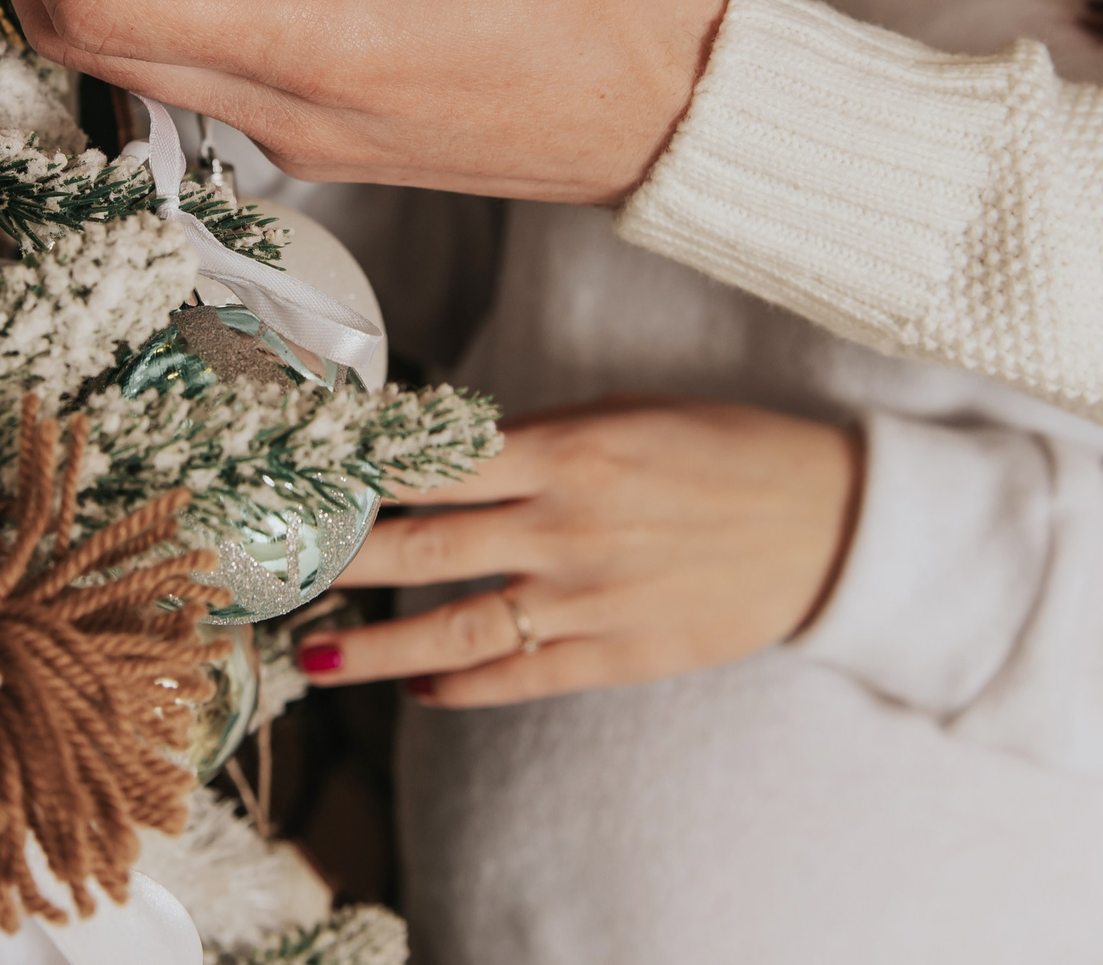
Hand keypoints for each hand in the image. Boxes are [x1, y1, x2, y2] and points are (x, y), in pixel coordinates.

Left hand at [295, 398, 863, 707]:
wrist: (828, 523)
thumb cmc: (724, 451)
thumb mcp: (626, 416)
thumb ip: (536, 441)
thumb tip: (446, 455)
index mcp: (566, 450)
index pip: (433, 461)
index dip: (356, 471)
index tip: (295, 474)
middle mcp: (566, 525)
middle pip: (421, 546)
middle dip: (339, 560)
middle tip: (273, 570)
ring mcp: (589, 597)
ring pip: (455, 627)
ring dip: (376, 646)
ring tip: (315, 655)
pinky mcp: (617, 654)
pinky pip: (519, 676)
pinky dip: (460, 685)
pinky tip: (417, 686)